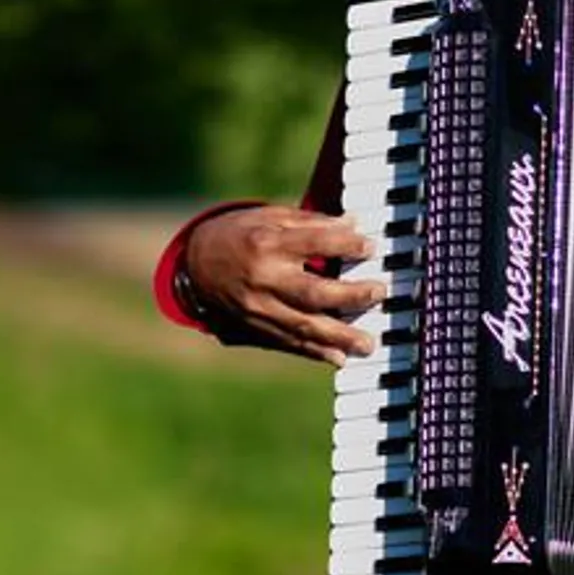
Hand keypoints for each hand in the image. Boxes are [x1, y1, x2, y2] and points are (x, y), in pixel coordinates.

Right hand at [183, 205, 383, 366]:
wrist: (195, 264)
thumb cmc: (240, 233)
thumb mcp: (270, 216)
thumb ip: (311, 222)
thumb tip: (353, 224)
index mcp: (268, 243)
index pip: (315, 244)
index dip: (347, 245)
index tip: (371, 247)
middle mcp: (263, 279)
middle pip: (313, 293)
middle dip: (351, 297)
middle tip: (378, 293)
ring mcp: (257, 308)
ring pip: (303, 327)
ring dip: (339, 337)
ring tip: (367, 344)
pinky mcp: (253, 328)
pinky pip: (288, 343)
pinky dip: (314, 353)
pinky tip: (338, 358)